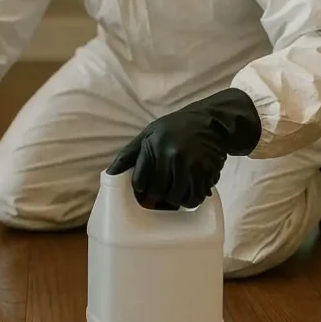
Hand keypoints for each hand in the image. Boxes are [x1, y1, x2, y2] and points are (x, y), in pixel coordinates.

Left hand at [105, 88, 261, 207]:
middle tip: (161, 193)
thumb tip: (109, 174)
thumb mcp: (149, 134)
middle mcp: (172, 155)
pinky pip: (195, 197)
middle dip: (157, 196)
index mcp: (154, 146)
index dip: (141, 189)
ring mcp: (191, 165)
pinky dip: (191, 200)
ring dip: (174, 200)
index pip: (139, 182)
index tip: (144, 188)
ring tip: (175, 193)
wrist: (211, 121)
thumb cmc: (176, 128)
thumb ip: (129, 154)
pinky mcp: (207, 172)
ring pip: (176, 198)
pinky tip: (189, 193)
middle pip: (158, 192)